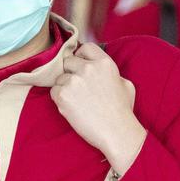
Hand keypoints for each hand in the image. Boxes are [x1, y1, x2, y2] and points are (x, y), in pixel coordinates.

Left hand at [51, 43, 146, 174]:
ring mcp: (74, 81)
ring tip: (78, 102)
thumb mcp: (125, 83)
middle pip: (68, 61)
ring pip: (60, 78)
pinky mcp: (63, 95)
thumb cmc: (122, 111)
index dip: (81, 56)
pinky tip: (73, 108)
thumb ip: (111, 72)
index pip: (85, 47)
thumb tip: (100, 70)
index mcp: (104, 63)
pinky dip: (60, 99)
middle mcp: (88, 68)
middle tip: (78, 88)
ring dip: (65, 88)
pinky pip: (54, 91)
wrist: (116, 132)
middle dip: (71, 72)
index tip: (81, 66)